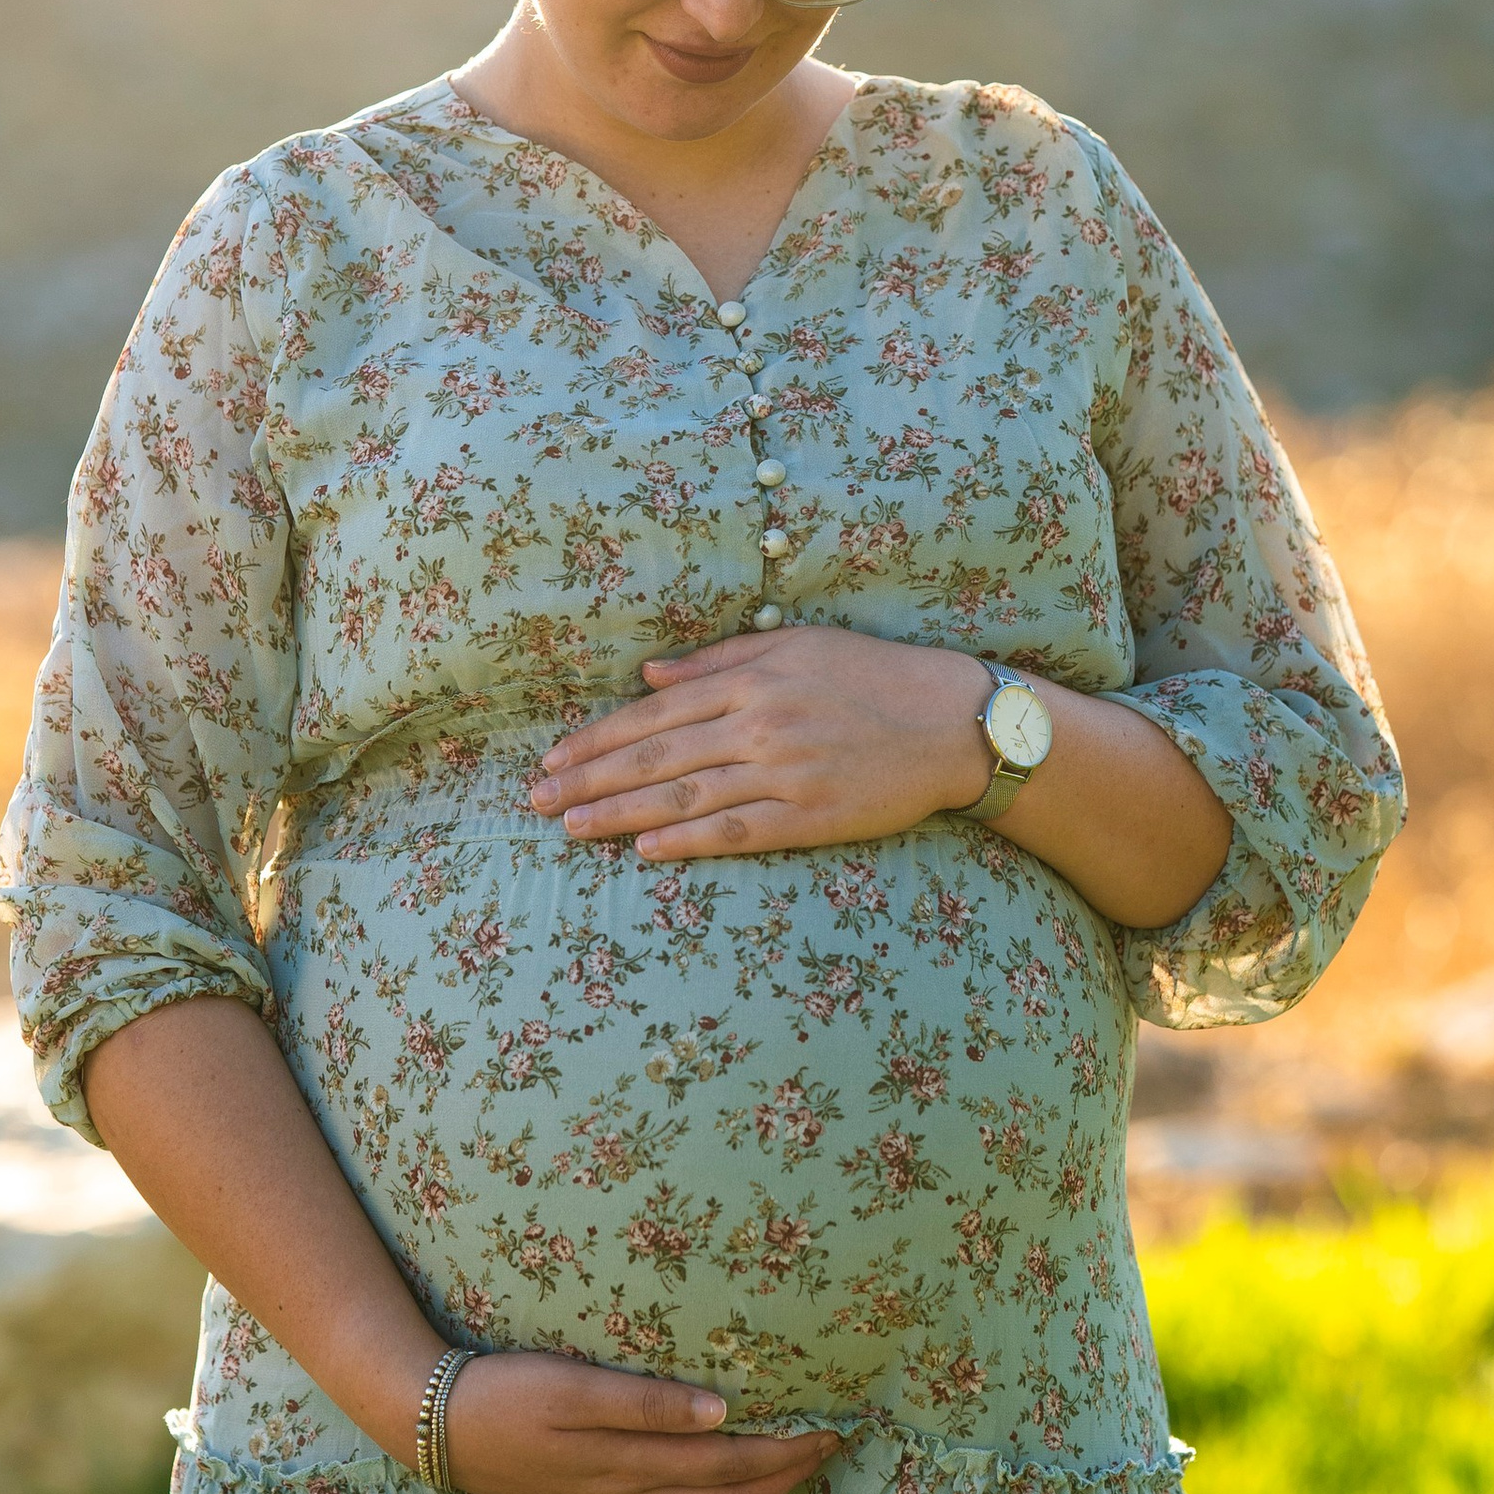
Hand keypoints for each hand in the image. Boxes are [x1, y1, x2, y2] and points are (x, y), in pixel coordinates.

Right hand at [438, 1348, 849, 1493]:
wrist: (438, 1429)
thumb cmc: (506, 1391)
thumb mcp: (572, 1386)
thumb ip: (647, 1402)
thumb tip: (722, 1413)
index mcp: (631, 1463)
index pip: (731, 1463)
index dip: (787, 1450)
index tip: (832, 1427)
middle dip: (787, 1475)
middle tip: (833, 1446)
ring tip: (795, 1475)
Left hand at [529, 625, 993, 858]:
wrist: (955, 723)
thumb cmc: (876, 676)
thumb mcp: (799, 644)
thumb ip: (721, 658)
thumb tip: (649, 673)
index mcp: (754, 676)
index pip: (656, 710)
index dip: (599, 737)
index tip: (553, 758)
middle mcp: (761, 723)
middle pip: (658, 755)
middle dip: (590, 779)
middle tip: (538, 800)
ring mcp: (786, 773)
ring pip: (686, 796)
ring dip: (621, 814)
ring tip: (571, 828)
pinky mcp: (812, 818)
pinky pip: (738, 832)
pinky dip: (688, 841)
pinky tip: (644, 849)